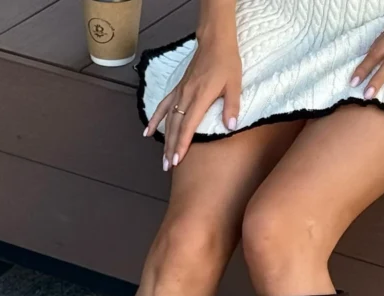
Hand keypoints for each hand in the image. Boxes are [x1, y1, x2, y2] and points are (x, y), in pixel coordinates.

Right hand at [144, 29, 241, 170]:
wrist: (214, 42)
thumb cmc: (226, 63)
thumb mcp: (235, 84)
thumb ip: (232, 106)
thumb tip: (231, 126)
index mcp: (200, 97)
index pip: (188, 126)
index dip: (182, 144)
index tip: (177, 160)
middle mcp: (186, 96)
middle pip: (175, 127)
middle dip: (171, 148)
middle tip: (168, 167)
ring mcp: (180, 93)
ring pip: (169, 120)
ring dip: (165, 140)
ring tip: (163, 159)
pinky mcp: (178, 90)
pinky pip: (163, 106)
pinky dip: (155, 119)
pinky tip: (148, 133)